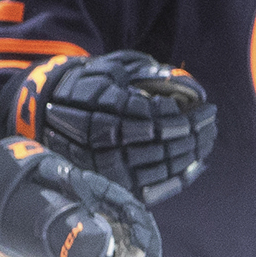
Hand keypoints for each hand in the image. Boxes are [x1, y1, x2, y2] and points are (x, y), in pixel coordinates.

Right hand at [11, 51, 217, 200]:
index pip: (162, 120)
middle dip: (195, 136)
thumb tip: (188, 87)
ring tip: (206, 142)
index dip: (189, 118)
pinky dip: (176, 180)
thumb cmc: (86, 85)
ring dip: (190, 156)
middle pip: (165, 145)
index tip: (207, 109)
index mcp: (110, 110)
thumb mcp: (113, 68)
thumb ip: (150, 74)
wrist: (43, 112)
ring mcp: (108, 166)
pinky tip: (193, 167)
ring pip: (161, 167)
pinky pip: (151, 188)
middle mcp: (108, 141)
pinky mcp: (110, 183)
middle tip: (212, 126)